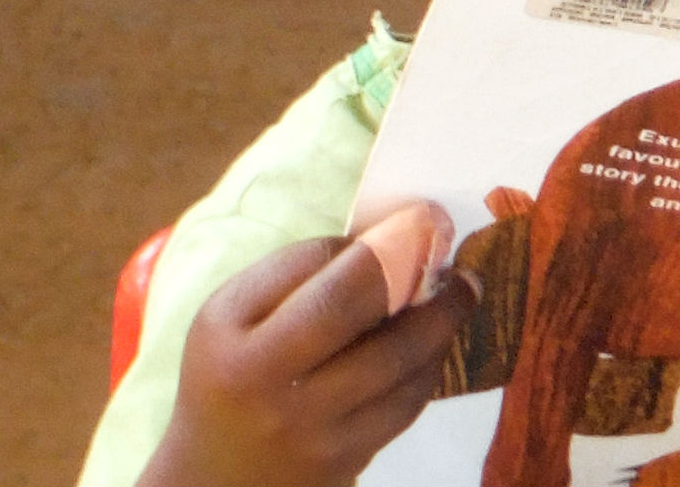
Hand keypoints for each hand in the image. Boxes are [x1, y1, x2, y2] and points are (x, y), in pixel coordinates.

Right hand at [137, 225, 473, 486]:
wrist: (219, 475)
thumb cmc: (231, 376)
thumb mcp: (233, 318)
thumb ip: (297, 272)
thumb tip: (386, 236)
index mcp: (231, 338)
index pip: (310, 268)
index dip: (374, 239)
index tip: (417, 218)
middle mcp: (267, 385)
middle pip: (354, 307)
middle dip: (414, 266)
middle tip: (448, 241)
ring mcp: (311, 428)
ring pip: (398, 358)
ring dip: (441, 315)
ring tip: (460, 289)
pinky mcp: (348, 458)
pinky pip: (408, 401)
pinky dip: (430, 362)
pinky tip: (435, 341)